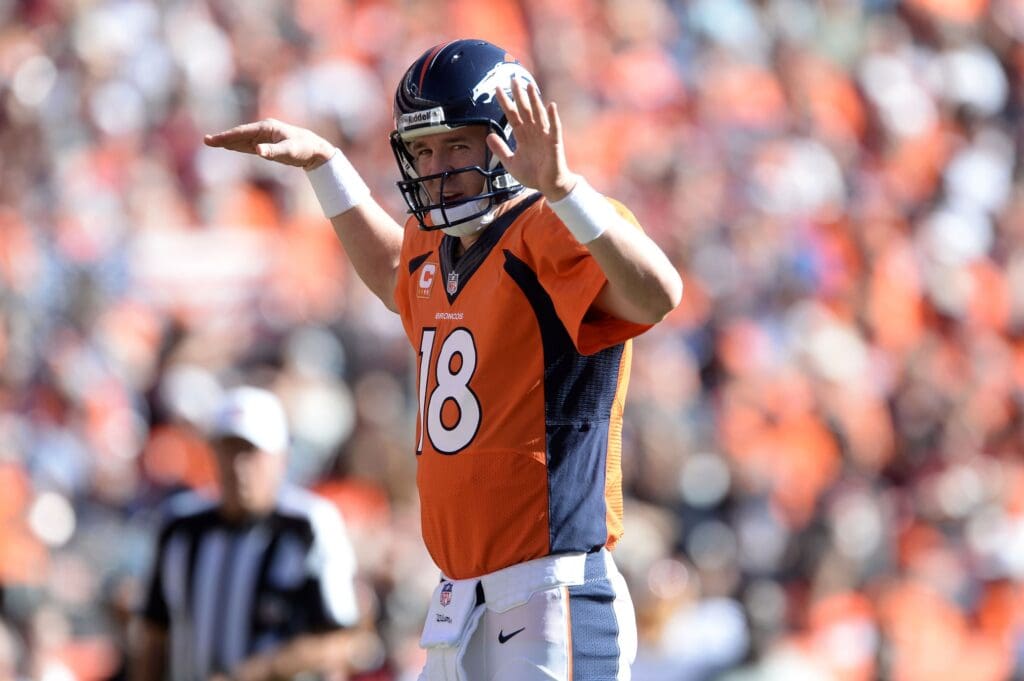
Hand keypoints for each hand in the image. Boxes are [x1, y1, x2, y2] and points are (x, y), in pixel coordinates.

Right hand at [204, 118, 335, 170]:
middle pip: (239, 134)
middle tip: (206, 141)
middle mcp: (263, 130)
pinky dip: (238, 146)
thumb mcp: (290, 151)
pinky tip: (229, 147)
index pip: (243, 132)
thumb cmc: (304, 148)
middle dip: (223, 138)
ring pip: (242, 139)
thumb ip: (273, 151)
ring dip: (228, 141)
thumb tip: (258, 151)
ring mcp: (264, 137)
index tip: (215, 140)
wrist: (315, 150)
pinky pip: (248, 145)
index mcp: (266, 127)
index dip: (228, 136)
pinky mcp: (267, 144)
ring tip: (212, 143)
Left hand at [487, 79, 577, 200]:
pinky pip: (554, 128)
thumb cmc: (533, 174)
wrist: (548, 186)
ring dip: (535, 100)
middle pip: (524, 110)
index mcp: (522, 135)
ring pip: (538, 115)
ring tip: (529, 86)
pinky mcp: (554, 144)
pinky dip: (553, 117)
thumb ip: (500, 149)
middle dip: (519, 95)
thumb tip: (488, 136)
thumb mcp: (510, 162)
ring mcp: (544, 136)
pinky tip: (550, 106)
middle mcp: (533, 132)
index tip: (497, 89)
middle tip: (513, 79)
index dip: (505, 102)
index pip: (512, 115)